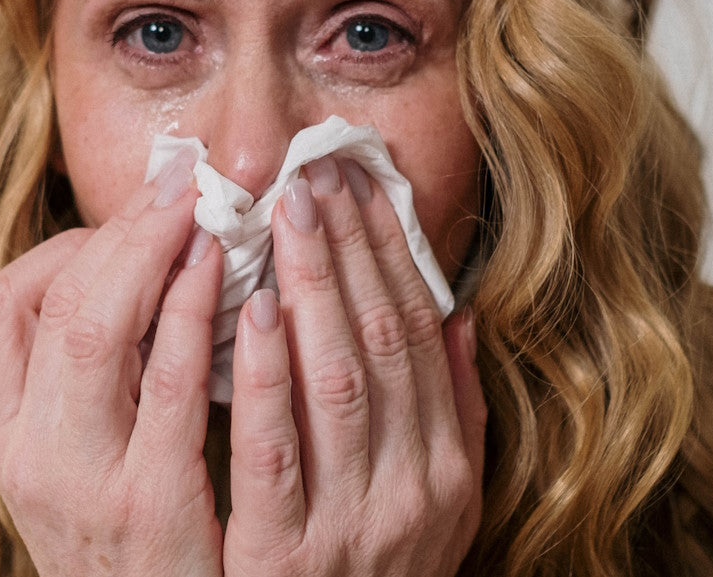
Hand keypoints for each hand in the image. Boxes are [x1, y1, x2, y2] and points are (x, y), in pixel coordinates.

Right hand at [0, 149, 223, 576]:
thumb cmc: (128, 543)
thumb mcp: (84, 460)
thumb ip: (102, 376)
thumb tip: (154, 269)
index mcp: (10, 431)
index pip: (8, 299)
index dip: (76, 241)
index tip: (142, 213)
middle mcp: (31, 451)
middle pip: (57, 302)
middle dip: (125, 230)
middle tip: (182, 181)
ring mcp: (85, 481)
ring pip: (99, 328)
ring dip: (157, 254)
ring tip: (205, 210)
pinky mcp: (151, 510)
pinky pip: (174, 391)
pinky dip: (197, 319)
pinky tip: (233, 282)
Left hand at [224, 157, 485, 576]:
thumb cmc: (383, 570)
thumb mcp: (444, 500)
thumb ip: (455, 410)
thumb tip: (460, 315)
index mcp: (447, 465)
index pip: (420, 335)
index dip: (391, 256)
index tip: (362, 189)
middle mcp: (413, 488)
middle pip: (382, 342)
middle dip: (349, 250)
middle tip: (316, 174)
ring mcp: (352, 522)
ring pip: (338, 381)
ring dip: (314, 289)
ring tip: (286, 215)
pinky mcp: (285, 557)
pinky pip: (276, 452)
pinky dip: (268, 376)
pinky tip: (252, 310)